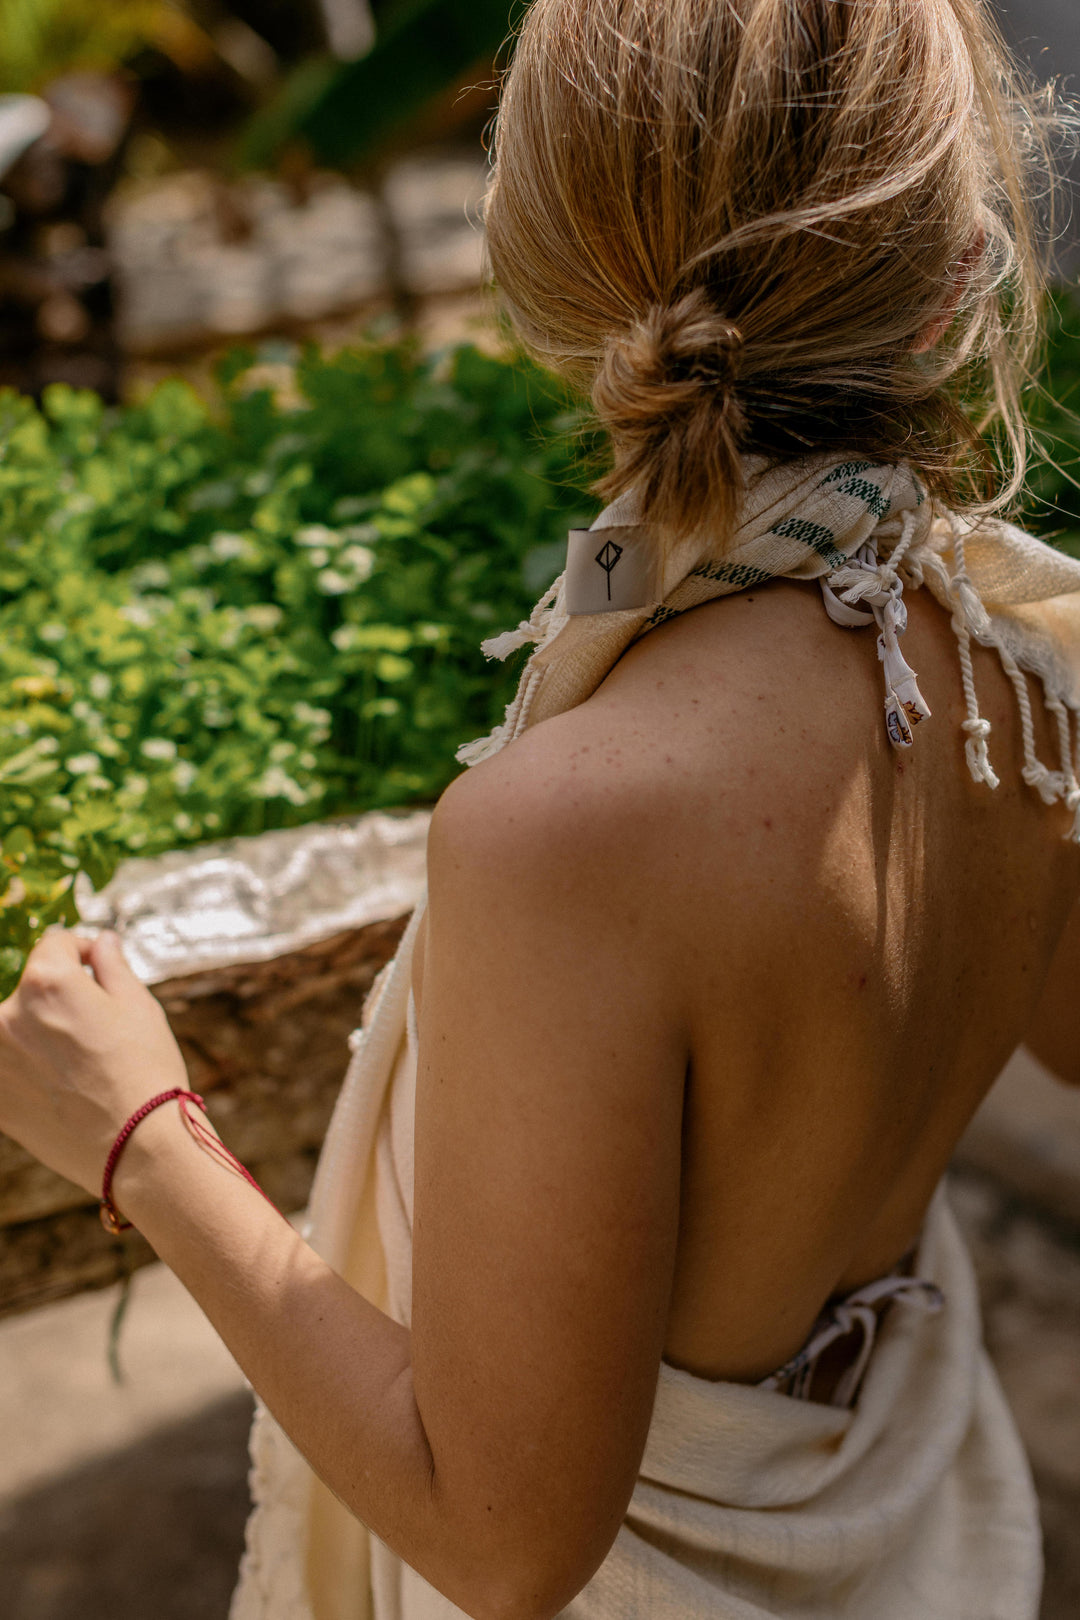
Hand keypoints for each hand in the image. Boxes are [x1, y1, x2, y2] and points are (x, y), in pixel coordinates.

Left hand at [0, 928, 188, 1196]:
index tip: (99, 969)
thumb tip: (100, 943)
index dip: (82, 952)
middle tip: (96, 1027)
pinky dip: (28, 1069)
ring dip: (41, 1034)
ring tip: (81, 1062)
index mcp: (46, 982)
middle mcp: (7, 1015)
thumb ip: (111, 966)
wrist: (136, 1147)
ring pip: (16, 1029)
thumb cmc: (145, 1071)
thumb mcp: (139, 1006)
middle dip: (59, 998)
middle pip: (31, 989)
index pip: (54, 944)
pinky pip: (9, 1067)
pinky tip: (64, 1087)